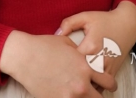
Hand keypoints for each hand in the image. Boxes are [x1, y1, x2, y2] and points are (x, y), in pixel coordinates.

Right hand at [0, 30, 116, 97]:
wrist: (24, 56)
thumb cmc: (44, 46)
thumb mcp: (67, 43)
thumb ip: (80, 54)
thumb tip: (85, 58)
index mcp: (85, 67)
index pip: (108, 81)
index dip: (111, 84)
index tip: (109, 85)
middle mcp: (80, 84)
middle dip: (100, 95)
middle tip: (96, 93)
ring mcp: (69, 96)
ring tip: (81, 94)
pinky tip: (69, 95)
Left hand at [54, 2, 135, 79]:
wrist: (126, 25)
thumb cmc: (104, 20)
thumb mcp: (86, 16)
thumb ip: (69, 23)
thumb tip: (56, 34)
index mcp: (90, 46)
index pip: (70, 60)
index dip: (62, 61)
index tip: (57, 59)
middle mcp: (99, 60)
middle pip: (79, 75)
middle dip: (69, 74)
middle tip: (61, 71)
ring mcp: (106, 69)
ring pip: (90, 84)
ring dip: (81, 82)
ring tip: (72, 77)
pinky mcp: (112, 73)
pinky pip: (100, 87)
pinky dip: (92, 86)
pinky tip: (85, 82)